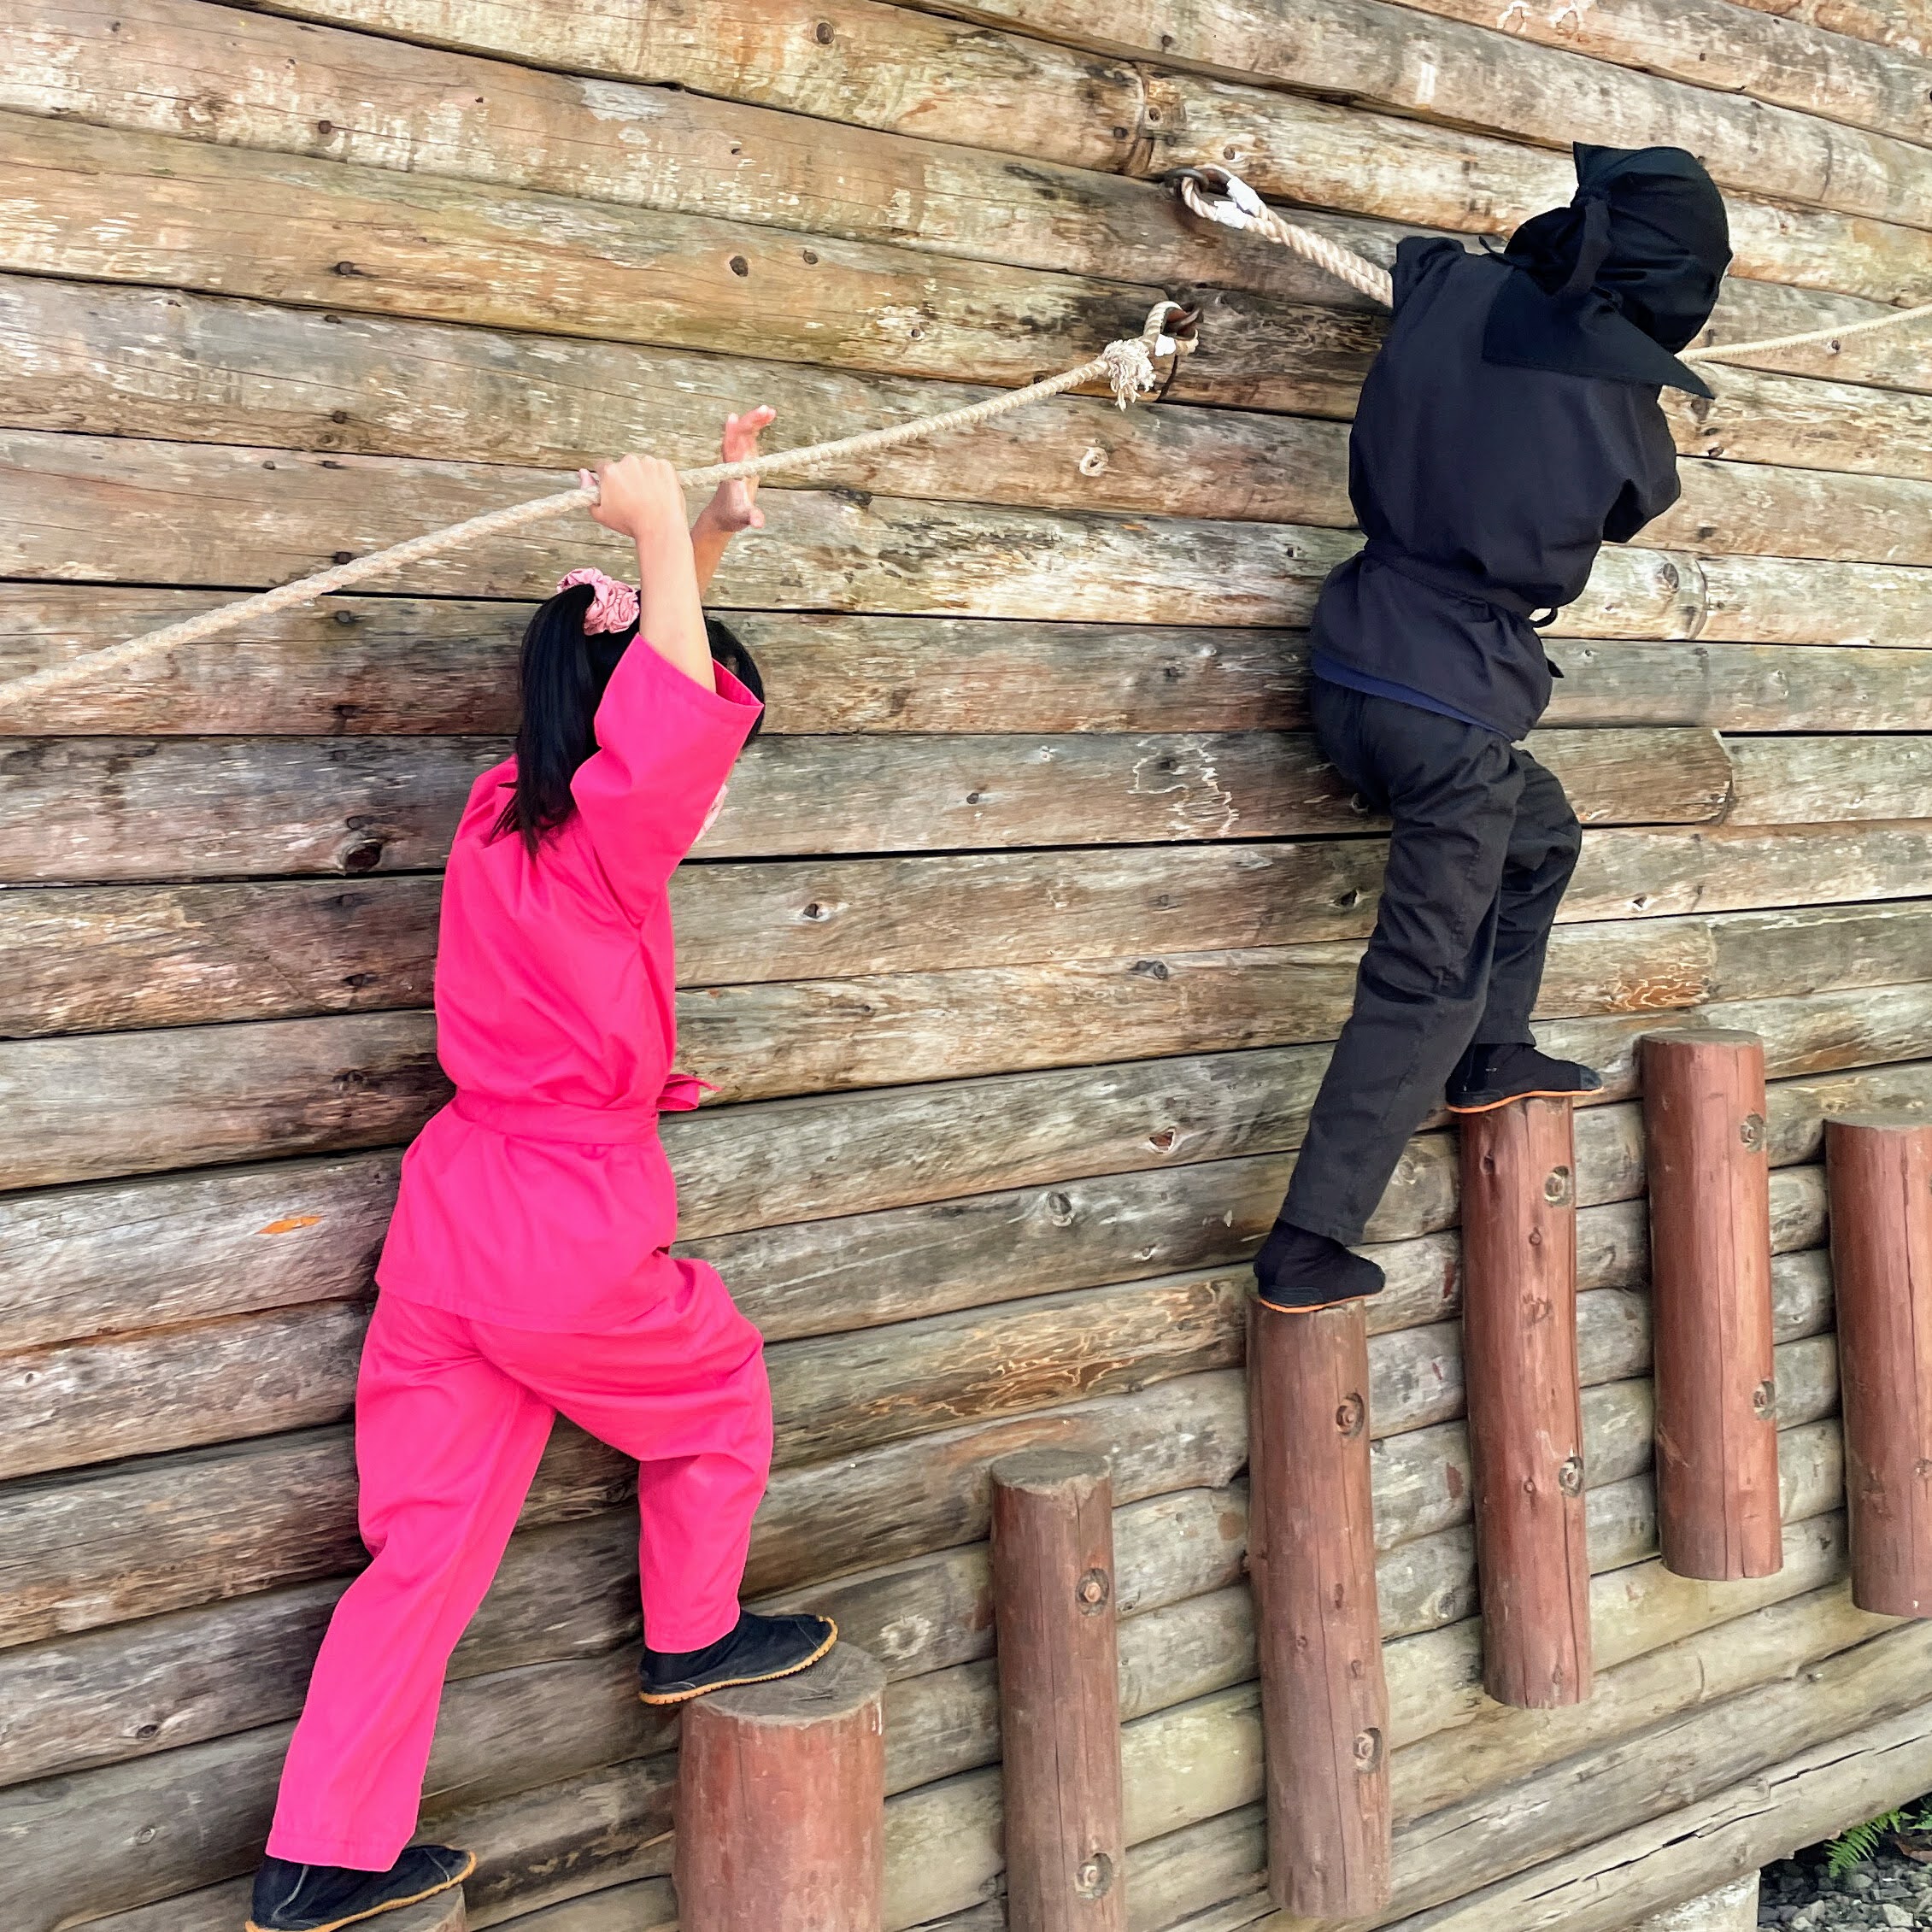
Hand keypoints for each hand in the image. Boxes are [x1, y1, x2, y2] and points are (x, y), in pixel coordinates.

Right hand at [582, 454, 688, 551]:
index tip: (614, 489)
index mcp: (610, 471)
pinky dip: (660, 477)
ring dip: (644, 476)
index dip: (608, 479)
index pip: (603, 466)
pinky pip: (659, 468)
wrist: (660, 528)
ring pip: (642, 465)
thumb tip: (583, 473)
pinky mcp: (665, 466)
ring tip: (648, 498)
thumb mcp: (600, 513)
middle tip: (634, 498)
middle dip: (627, 477)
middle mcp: (628, 462)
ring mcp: (648, 462)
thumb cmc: (630, 523)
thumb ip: (587, 490)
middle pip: (624, 465)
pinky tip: (659, 493)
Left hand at [696, 406, 773, 536]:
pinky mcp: (745, 455)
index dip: (730, 434)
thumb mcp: (742, 518)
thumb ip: (751, 517)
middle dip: (749, 421)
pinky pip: (750, 435)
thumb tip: (759, 522)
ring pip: (744, 431)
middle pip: (738, 434)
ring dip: (755, 419)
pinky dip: (758, 424)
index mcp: (731, 471)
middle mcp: (733, 459)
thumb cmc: (731, 515)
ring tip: (770, 411)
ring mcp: (738, 455)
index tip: (733, 419)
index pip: (729, 449)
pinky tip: (769, 416)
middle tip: (766, 411)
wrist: (722, 513)